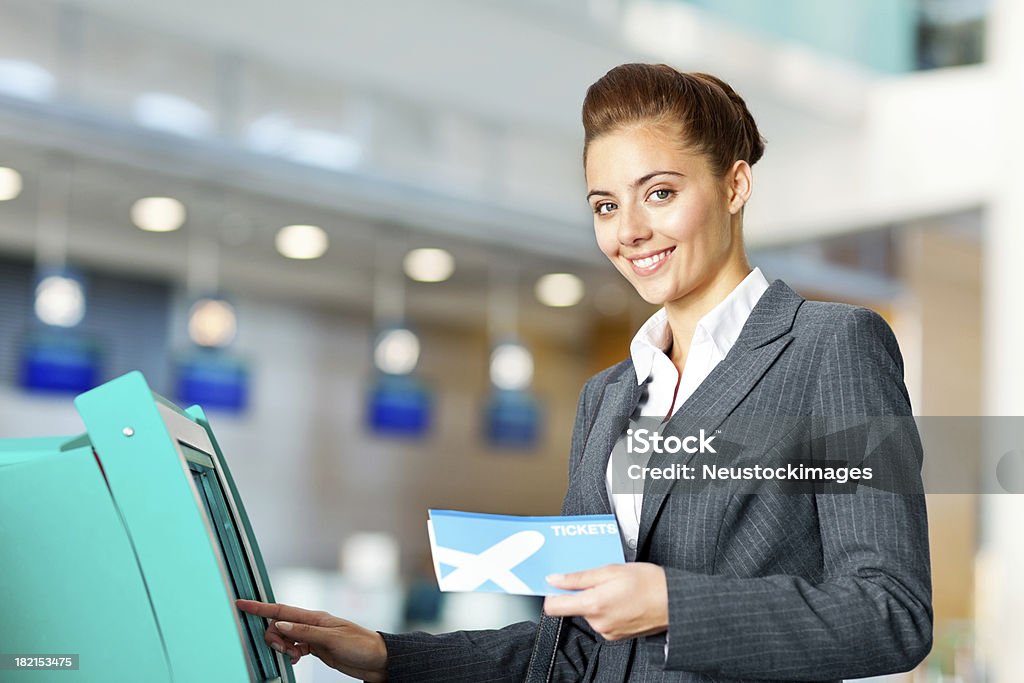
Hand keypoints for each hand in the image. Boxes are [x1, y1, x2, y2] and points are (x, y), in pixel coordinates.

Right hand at [236, 599, 388, 681]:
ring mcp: (314, 636)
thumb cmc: (361, 645)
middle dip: (273, 637)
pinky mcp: (317, 648)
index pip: (281, 610)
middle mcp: (312, 624)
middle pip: (279, 625)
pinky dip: (289, 653)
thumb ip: (305, 632)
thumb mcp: (332, 639)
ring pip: (285, 637)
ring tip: (293, 657)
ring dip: (282, 647)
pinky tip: (294, 659)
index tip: (241, 603)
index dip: (259, 607)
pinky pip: (294, 647)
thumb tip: (280, 624)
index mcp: (315, 617)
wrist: (378, 660)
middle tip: (284, 650)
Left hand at [543, 563, 667, 640]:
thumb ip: (579, 577)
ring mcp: (607, 631)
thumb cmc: (649, 583)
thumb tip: (555, 579)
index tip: (555, 584)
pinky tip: (622, 598)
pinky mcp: (617, 635)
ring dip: (596, 599)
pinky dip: (607, 608)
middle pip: (574, 607)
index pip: (554, 607)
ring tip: (616, 587)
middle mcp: (598, 623)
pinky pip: (602, 620)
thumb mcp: (611, 570)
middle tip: (600, 578)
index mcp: (594, 605)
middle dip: (582, 592)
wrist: (674, 602)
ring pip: (589, 612)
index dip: (551, 594)